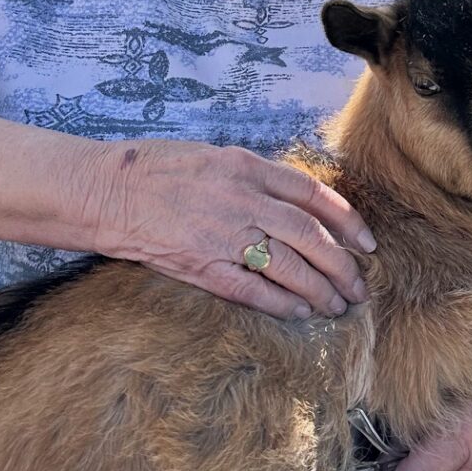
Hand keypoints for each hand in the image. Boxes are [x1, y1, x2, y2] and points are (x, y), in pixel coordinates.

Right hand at [86, 138, 374, 321]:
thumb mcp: (212, 157)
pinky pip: (251, 290)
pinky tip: (301, 313)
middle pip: (310, 236)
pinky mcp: (201, 265)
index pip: (313, 195)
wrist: (105, 190)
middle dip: (341, 265)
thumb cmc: (154, 170)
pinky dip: (281, 303)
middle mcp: (241, 199)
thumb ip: (254, 178)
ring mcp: (222, 234)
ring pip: (289, 265)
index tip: (367, 243)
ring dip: (320, 289)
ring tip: (337, 306)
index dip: (348, 221)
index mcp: (246, 168)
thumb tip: (294, 203)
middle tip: (358, 287)